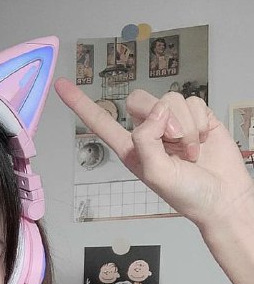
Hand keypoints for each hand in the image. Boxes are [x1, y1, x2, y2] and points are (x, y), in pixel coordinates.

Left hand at [54, 78, 253, 233]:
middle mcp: (148, 131)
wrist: (222, 197)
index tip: (60, 85)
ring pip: (170, 99)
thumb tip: (157, 111)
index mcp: (130, 147)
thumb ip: (147, 141)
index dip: (81, 103)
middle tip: (174, 143)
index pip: (101, 121)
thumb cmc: (187, 194)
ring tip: (190, 151)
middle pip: (139, 99)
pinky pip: (193, 101)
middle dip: (160, 117)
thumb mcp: (156, 173)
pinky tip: (203, 140)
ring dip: (186, 127)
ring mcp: (173, 122)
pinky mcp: (196, 116)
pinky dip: (200, 123)